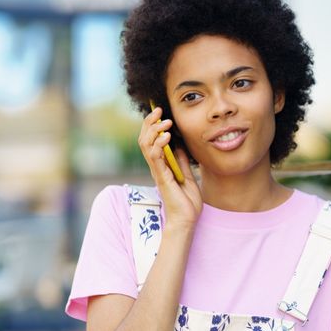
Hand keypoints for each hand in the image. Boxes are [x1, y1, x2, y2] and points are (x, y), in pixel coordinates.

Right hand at [138, 106, 201, 229]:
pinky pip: (155, 158)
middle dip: (149, 123)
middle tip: (158, 111)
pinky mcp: (162, 178)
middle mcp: (155, 167)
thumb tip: (180, 144)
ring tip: (165, 123)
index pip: (150, 140)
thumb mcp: (187, 175)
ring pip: (146, 146)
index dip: (152, 125)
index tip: (160, 111)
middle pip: (144, 139)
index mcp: (160, 165)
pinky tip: (166, 137)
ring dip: (154, 131)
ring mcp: (157, 172)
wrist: (187, 219)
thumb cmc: (186, 201)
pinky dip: (159, 145)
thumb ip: (181, 160)